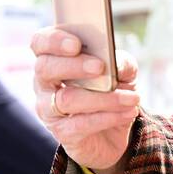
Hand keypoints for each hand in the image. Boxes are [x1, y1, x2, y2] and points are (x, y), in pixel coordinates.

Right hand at [32, 28, 140, 173]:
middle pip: (45, 68)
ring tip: (132, 97)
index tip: (75, 44)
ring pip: (66, 99)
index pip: (40, 43)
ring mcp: (49, 109)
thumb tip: (116, 63)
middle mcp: (45, 83)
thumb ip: (121, 63)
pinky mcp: (62, 132)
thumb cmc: (111, 91)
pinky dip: (107, 117)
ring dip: (103, 97)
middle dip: (73, 65)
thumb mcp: (123, 73)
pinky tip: (127, 112)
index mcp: (55, 58)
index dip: (53, 41)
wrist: (114, 133)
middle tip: (99, 67)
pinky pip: (80, 124)